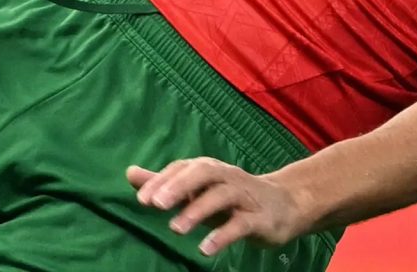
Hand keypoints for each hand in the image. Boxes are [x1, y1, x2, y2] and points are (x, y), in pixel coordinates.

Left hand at [127, 158, 311, 256]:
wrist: (286, 204)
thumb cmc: (233, 197)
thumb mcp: (198, 190)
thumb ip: (165, 183)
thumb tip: (130, 173)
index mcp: (210, 170)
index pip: (183, 168)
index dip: (163, 181)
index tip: (141, 199)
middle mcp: (226, 177)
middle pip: (203, 173)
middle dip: (179, 186)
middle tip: (156, 204)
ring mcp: (244, 197)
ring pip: (221, 196)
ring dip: (197, 210)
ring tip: (175, 228)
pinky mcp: (259, 219)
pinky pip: (241, 225)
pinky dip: (222, 235)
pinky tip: (205, 248)